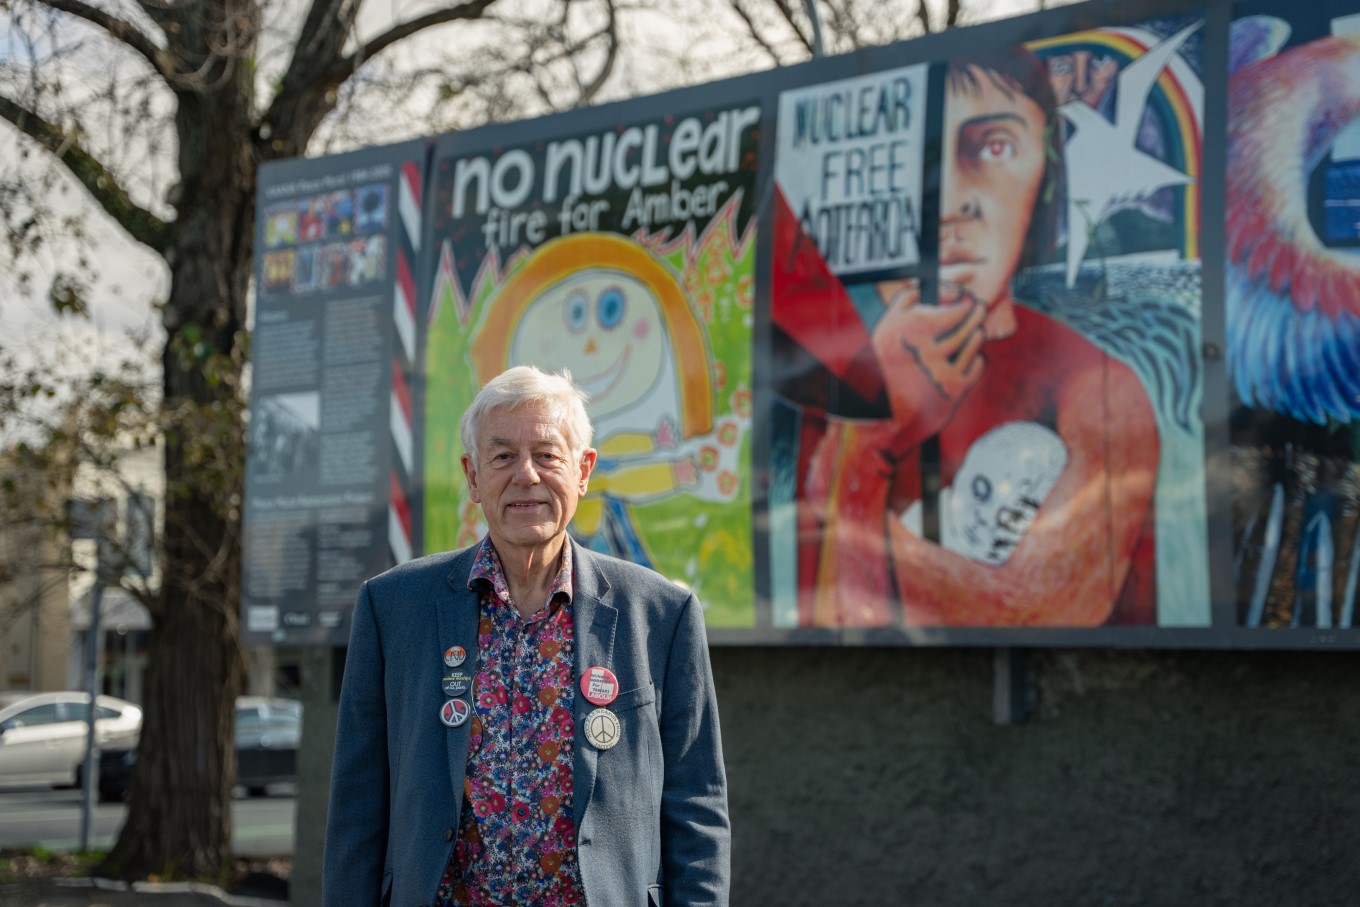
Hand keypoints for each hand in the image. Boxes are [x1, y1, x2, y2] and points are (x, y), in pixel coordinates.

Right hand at [871, 280, 986, 451]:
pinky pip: (977, 365)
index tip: (967, 299)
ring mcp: (943, 370)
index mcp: (912, 329)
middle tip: (978, 308)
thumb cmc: (881, 365)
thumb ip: (908, 300)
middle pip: (968, 322)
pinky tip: (966, 358)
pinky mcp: (953, 389)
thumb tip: (932, 288)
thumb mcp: (886, 326)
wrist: (878, 412)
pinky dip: (975, 359)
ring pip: (974, 341)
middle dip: (976, 313)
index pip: (955, 308)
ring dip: (975, 333)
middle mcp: (929, 349)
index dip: (965, 301)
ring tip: (973, 332)